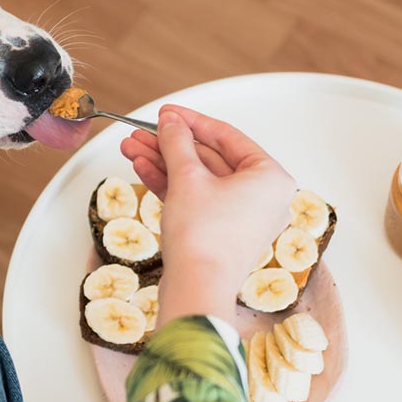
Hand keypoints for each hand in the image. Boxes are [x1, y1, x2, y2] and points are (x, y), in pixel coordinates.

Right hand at [120, 105, 294, 325]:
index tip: (166, 112)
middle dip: (170, 145)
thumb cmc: (204, 237)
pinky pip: (197, 200)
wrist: (196, 289)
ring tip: (131, 149)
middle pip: (209, 158)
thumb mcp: (187, 177)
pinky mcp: (221, 234)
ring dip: (164, 163)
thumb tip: (171, 122)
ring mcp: (241, 217)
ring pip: (199, 180)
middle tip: (142, 132)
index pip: (227, 137)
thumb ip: (177, 143)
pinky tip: (142, 169)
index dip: (191, 121)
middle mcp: (262, 197)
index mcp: (270, 177)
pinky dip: (171, 186)